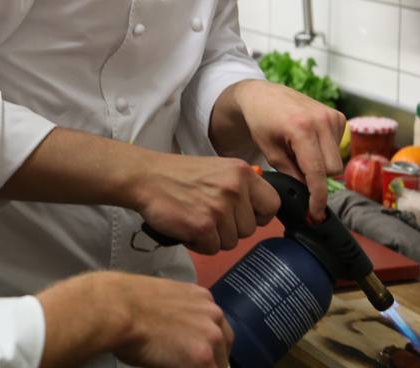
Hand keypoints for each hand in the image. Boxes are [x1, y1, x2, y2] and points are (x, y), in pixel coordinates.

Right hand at [37, 271, 232, 367]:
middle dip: (213, 360)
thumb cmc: (125, 302)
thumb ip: (178, 315)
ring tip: (179, 366)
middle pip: (225, 346)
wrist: (116, 307)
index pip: (216, 327)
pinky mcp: (203, 358)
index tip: (195, 355)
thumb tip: (176, 335)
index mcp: (202, 297)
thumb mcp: (162, 299)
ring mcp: (211, 336)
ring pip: (219, 363)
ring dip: (205, 366)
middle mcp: (213, 313)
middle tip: (194, 364)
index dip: (208, 345)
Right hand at [130, 154, 278, 254]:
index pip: (273, 204)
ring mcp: (219, 208)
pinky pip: (212, 249)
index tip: (244, 216)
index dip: (259, 215)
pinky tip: (187, 227)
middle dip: (230, 229)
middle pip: (250, 229)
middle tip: (209, 215)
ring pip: (232, 242)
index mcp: (243, 173)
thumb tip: (260, 210)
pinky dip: (199, 244)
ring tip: (196, 219)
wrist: (146, 177)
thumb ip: (241, 187)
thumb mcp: (219, 170)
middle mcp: (235, 189)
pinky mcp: (203, 226)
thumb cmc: (179, 176)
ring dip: (213, 237)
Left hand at [224, 80, 344, 220]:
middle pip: (332, 169)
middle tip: (297, 171)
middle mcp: (322, 121)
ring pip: (337, 160)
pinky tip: (309, 141)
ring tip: (300, 151)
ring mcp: (332, 117)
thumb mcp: (270, 152)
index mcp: (302, 129)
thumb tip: (308, 195)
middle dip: (317, 177)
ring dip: (322, 164)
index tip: (315, 212)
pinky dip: (326, 151)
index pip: (317, 172)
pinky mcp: (338, 116)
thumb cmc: (262, 122)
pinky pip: (338, 147)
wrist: (263, 95)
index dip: (317, 196)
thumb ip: (291, 174)